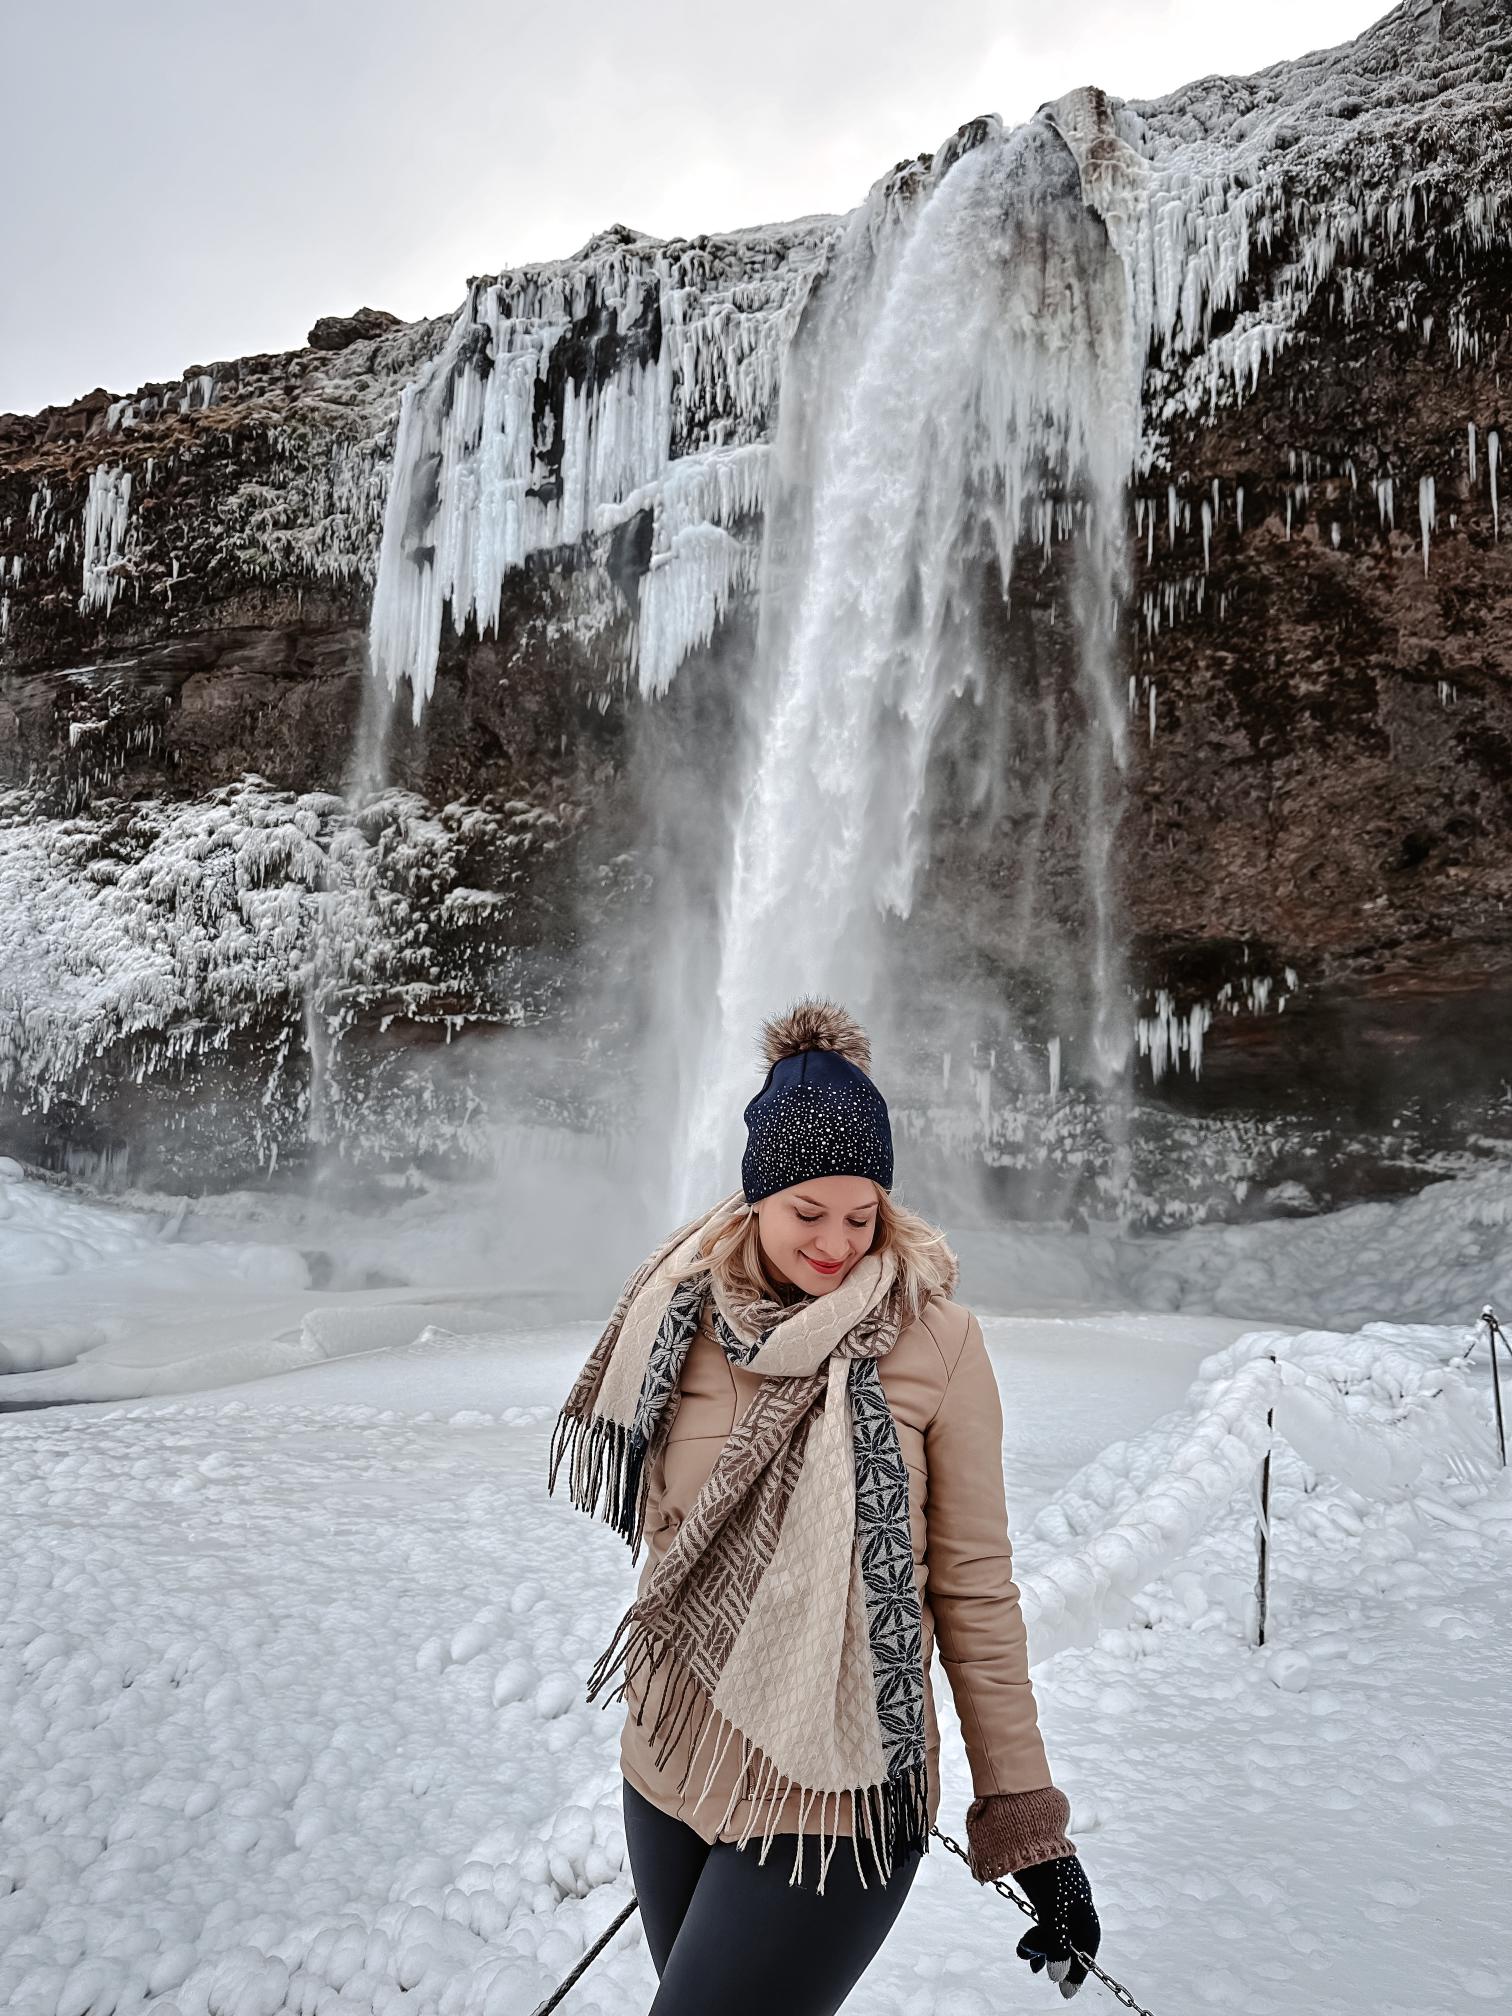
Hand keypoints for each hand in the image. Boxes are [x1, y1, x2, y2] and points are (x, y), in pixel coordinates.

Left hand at [1011, 1854, 1100, 1998]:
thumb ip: (1057, 1945)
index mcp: (1082, 1903)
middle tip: (1043, 1977)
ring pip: (1054, 1929)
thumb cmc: (1044, 1869)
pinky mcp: (1042, 1888)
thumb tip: (1058, 1977)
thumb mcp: (1053, 1910)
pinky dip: (1035, 1933)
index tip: (1068, 1990)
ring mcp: (1058, 1892)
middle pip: (1069, 1937)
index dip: (1080, 1967)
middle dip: (1056, 1958)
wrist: (1025, 1829)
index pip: (1087, 1943)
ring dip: (1041, 1947)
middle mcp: (1073, 1899)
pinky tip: (1024, 1944)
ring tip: (1024, 1957)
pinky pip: (1043, 1918)